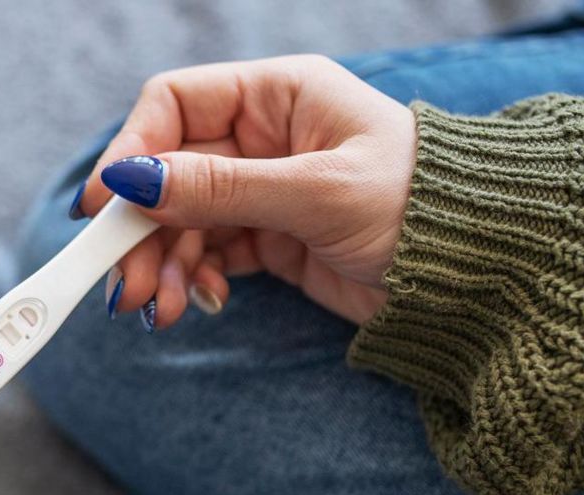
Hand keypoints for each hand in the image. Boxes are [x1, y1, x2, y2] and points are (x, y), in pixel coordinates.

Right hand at [75, 54, 415, 328]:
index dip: (132, 151)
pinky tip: (202, 304)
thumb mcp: (318, 194)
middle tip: (127, 285)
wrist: (481, 276)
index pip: (175, 106)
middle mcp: (266, 137)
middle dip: (143, 229)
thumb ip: (222, 189)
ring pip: (183, 221)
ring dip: (164, 265)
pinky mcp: (273, 239)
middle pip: (169, 173)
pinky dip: (195, 280)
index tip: (102, 206)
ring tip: (162, 310)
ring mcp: (266, 190)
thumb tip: (133, 181)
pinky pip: (210, 255)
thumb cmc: (422, 209)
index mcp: (280, 96)